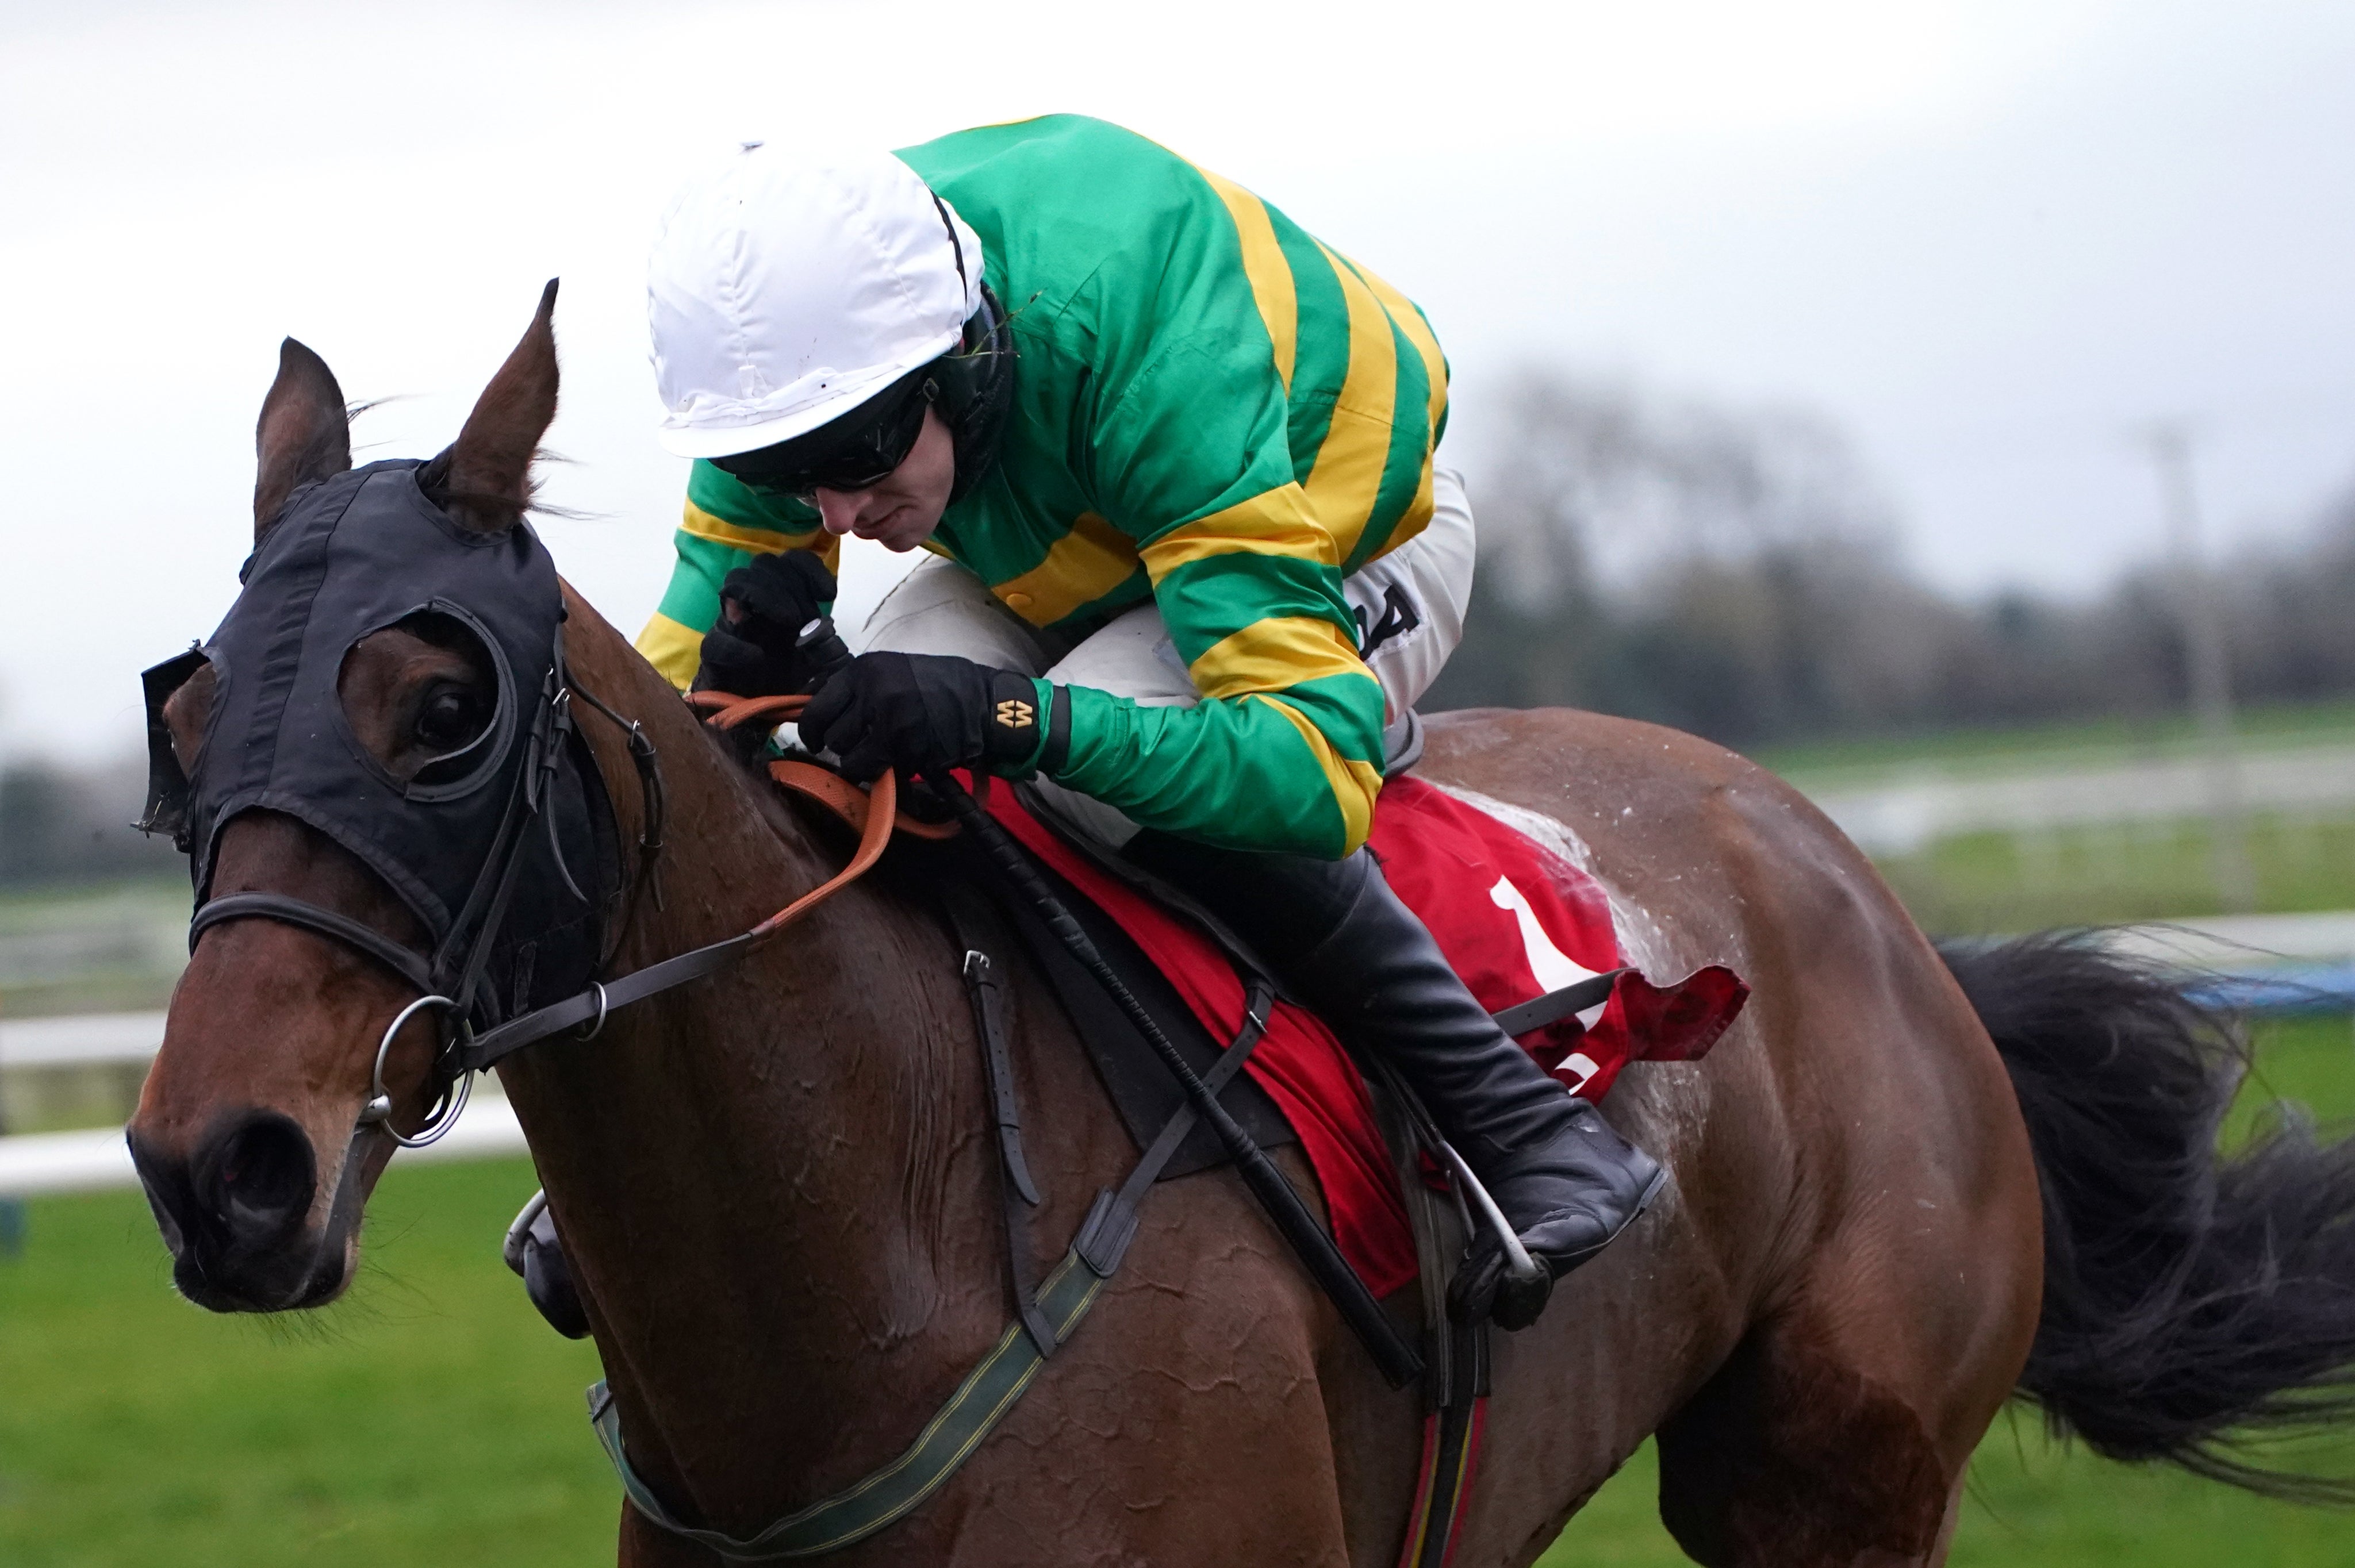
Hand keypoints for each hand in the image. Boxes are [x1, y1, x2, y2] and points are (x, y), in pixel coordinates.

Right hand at [690, 551, 849, 696]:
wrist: (758, 716)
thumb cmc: (789, 681)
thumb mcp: (819, 659)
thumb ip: (826, 641)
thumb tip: (830, 627)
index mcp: (782, 601)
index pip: (790, 563)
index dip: (809, 569)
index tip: (828, 593)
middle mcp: (755, 605)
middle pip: (763, 565)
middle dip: (788, 585)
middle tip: (803, 618)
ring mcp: (731, 626)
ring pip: (734, 584)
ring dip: (765, 597)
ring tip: (789, 625)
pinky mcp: (712, 656)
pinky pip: (714, 642)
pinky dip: (737, 648)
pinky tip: (758, 658)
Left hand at [799, 652, 1045, 781]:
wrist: (983, 703)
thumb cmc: (939, 686)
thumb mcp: (892, 670)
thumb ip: (858, 688)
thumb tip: (818, 709)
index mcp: (865, 670)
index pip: (817, 708)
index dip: (812, 729)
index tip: (815, 739)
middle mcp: (873, 693)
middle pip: (833, 737)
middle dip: (842, 748)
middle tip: (856, 748)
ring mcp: (890, 723)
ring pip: (852, 760)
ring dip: (861, 765)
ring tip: (879, 757)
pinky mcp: (907, 750)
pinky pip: (880, 772)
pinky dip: (888, 773)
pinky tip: (903, 760)